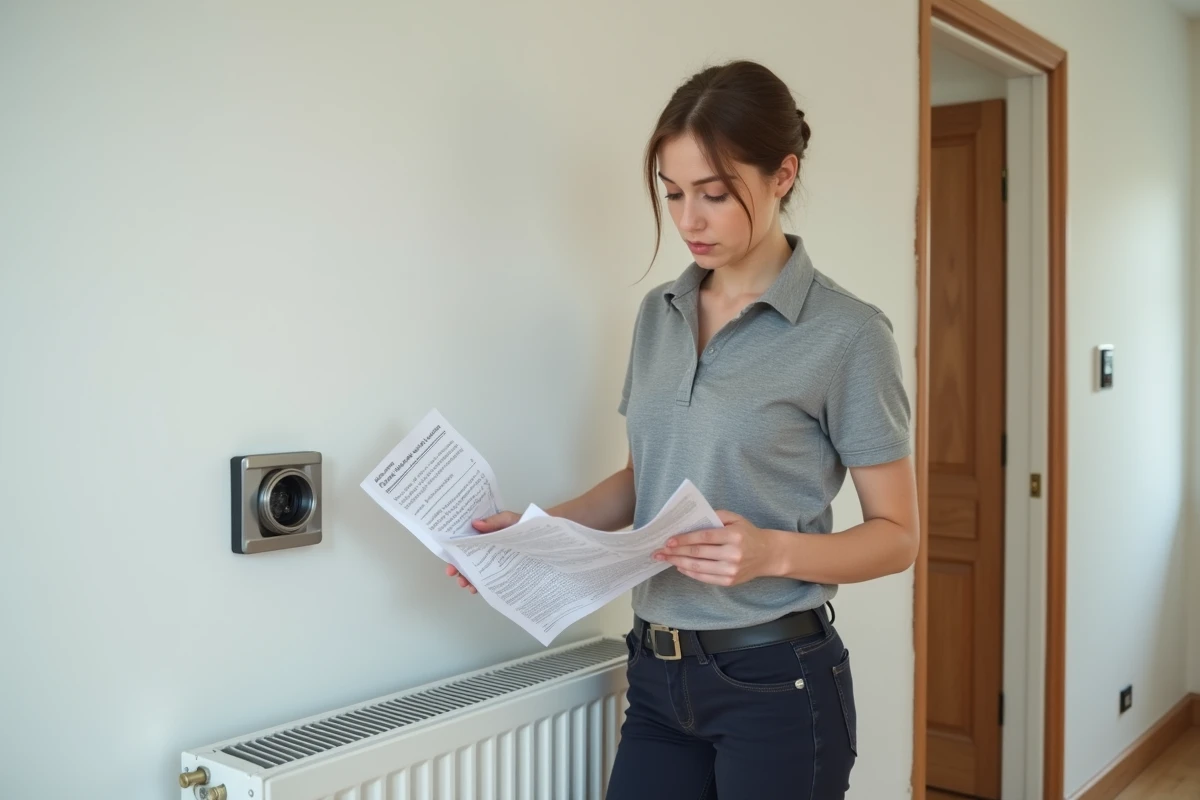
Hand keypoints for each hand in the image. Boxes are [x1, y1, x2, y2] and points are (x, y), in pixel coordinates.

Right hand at [444, 510, 519, 592]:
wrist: (542, 535)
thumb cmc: (524, 525)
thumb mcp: (509, 519)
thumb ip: (495, 520)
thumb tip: (476, 523)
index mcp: (483, 535)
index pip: (464, 543)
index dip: (454, 552)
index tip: (450, 562)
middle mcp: (485, 548)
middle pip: (466, 559)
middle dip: (458, 568)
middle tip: (453, 574)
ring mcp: (493, 560)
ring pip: (475, 570)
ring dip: (467, 578)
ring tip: (466, 585)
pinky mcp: (502, 569)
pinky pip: (488, 578)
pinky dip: (480, 584)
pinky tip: (477, 589)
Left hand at [653, 510, 781, 586]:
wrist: (768, 554)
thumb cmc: (748, 534)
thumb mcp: (736, 518)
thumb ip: (716, 515)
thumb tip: (692, 519)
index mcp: (734, 536)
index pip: (704, 537)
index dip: (684, 539)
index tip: (668, 540)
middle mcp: (733, 554)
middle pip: (698, 553)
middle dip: (676, 552)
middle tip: (660, 551)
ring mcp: (731, 570)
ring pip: (699, 567)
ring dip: (678, 563)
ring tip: (665, 559)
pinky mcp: (729, 581)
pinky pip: (705, 578)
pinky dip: (690, 573)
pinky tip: (680, 567)